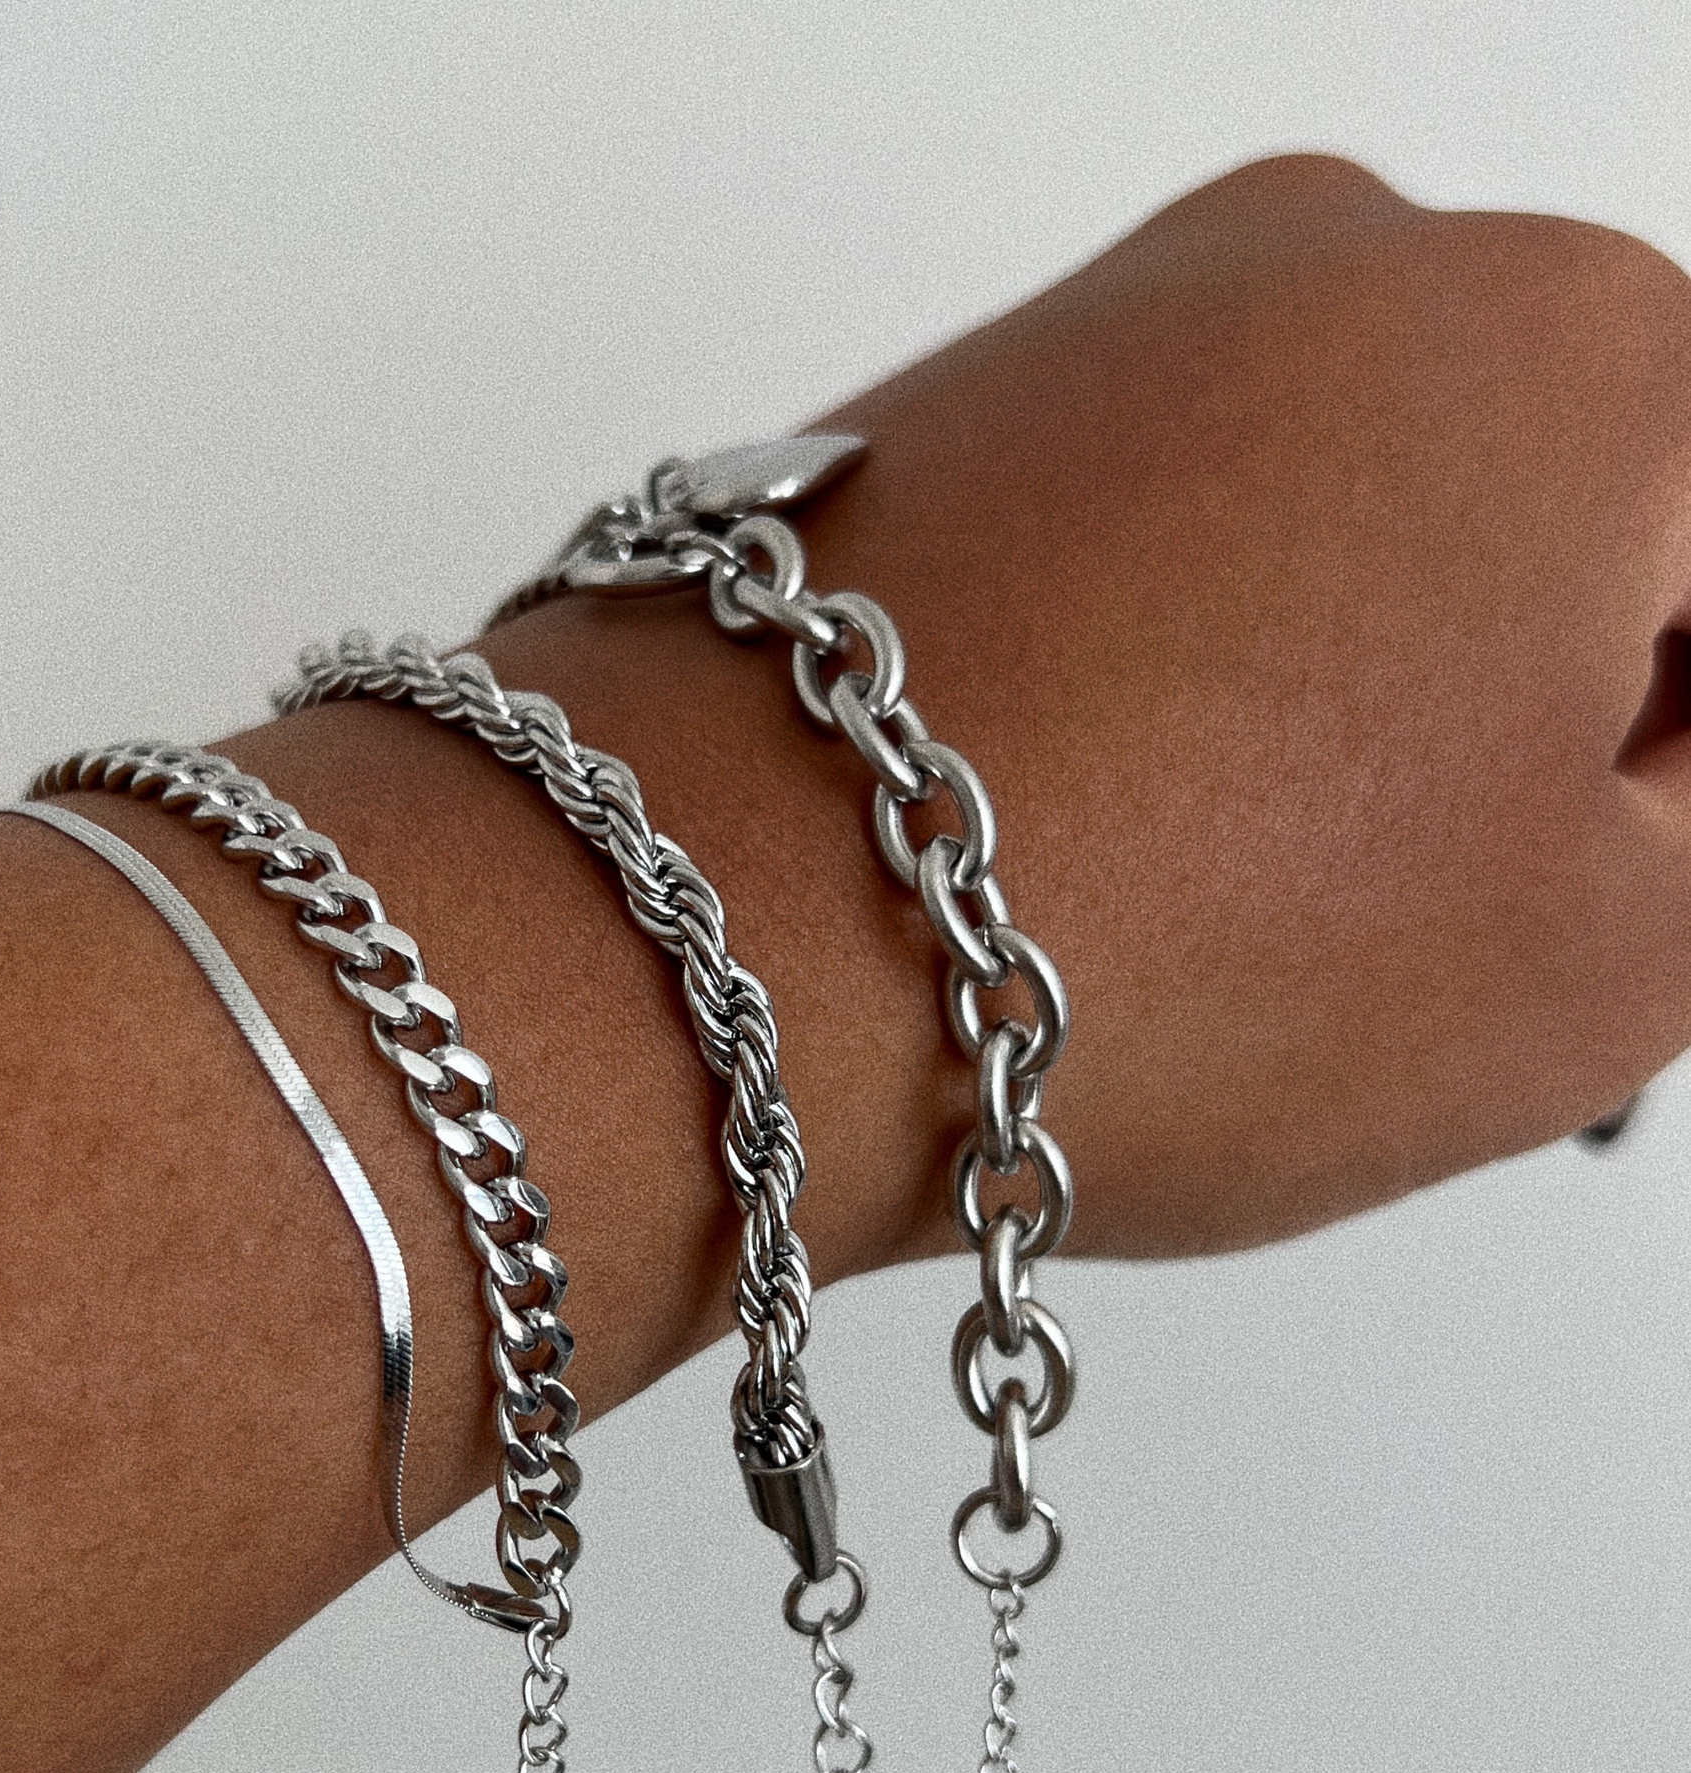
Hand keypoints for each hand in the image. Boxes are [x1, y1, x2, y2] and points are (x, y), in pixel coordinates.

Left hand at [785, 152, 1690, 1252]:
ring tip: (1217, 893)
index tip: (1585, 884)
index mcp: (1577, 344)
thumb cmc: (1164, 943)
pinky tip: (1090, 826)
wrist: (722, 923)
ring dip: (1329, 707)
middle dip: (1513, 722)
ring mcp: (1107, 322)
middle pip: (1534, 525)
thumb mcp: (1605, 963)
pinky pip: (1139, 547)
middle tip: (1404, 919)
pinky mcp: (945, 414)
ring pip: (1325, 536)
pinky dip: (1162, 677)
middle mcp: (1334, 263)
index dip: (1667, 763)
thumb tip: (1669, 753)